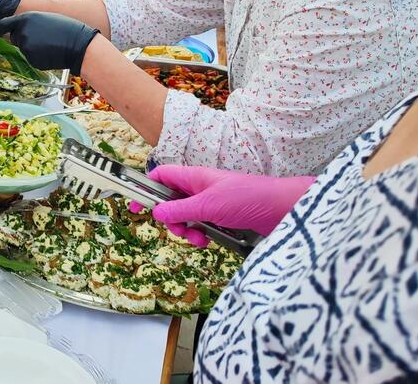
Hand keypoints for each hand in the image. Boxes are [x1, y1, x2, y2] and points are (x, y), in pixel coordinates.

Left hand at [0, 12, 97, 74]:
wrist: (78, 44)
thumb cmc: (65, 28)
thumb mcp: (45, 18)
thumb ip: (29, 23)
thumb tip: (17, 30)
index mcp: (25, 19)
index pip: (3, 24)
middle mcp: (22, 33)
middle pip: (15, 38)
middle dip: (23, 39)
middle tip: (42, 37)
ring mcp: (26, 47)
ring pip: (24, 49)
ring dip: (33, 48)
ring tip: (50, 44)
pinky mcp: (32, 60)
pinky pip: (31, 59)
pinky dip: (39, 57)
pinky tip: (51, 53)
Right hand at [139, 165, 315, 247]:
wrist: (283, 210)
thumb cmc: (248, 198)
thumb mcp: (208, 206)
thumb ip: (180, 210)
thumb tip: (156, 214)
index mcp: (194, 177)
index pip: (161, 177)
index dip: (146, 189)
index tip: (135, 206)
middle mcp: (200, 188)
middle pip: (171, 202)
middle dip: (171, 219)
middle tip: (179, 230)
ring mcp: (212, 203)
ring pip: (186, 217)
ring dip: (187, 230)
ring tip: (200, 239)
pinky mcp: (222, 218)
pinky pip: (201, 226)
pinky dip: (201, 234)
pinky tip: (211, 240)